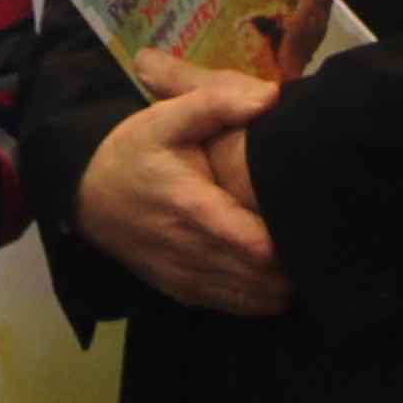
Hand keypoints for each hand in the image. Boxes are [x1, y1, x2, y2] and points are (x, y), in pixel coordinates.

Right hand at [72, 60, 289, 315]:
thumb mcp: (165, 118)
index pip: (257, 245)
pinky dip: (262, 295)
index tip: (311, 216)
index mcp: (193, 208)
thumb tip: (271, 96)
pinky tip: (274, 271)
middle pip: (265, 277)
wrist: (86, 195)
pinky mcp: (185, 292)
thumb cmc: (133, 153)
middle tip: (316, 232)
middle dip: (296, 260)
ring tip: (299, 250)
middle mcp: (191, 251)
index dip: (291, 239)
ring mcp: (187, 277)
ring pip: (256, 298)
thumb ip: (216, 103)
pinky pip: (237, 307)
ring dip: (284, 281)